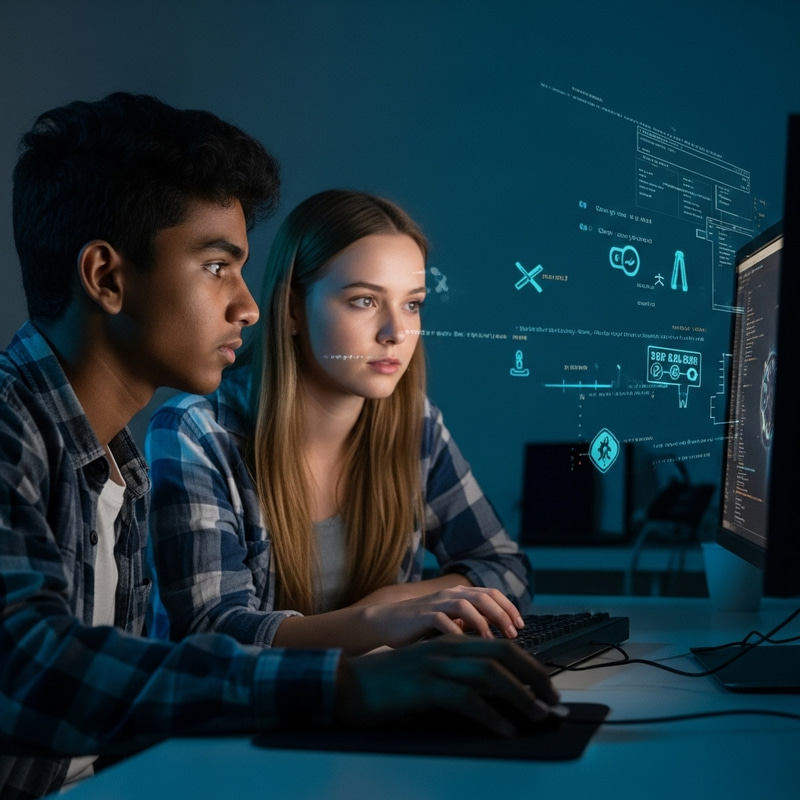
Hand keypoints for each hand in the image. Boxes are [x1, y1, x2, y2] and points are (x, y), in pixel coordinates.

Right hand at [335, 635, 559, 735]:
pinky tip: (504, 729)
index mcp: (449, 642)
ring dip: (519, 696)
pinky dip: (491, 715)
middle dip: (533, 677)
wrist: (347, 684)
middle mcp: (446, 647)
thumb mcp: (429, 674)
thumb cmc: (390, 684)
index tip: (546, 687)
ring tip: (537, 715)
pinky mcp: (423, 685)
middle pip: (501, 654)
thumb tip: (497, 697)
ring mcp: (434, 664)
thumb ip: (459, 677)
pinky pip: (465, 698)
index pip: (500, 646)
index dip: (528, 664)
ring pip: (489, 674)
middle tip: (552, 701)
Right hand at [364, 585, 524, 646]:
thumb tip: (496, 638)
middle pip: (484, 597)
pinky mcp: (420, 616)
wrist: (382, 625)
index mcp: (457, 594)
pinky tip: (466, 647)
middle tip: (514, 634)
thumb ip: (468, 625)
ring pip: (466, 604)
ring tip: (494, 641)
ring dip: (484, 622)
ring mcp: (435, 603)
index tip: (521, 626)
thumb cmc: (417, 629)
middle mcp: (448, 594)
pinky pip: (443, 619)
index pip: (491, 593)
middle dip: (502, 615)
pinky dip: (457, 632)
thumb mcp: (448, 624)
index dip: (509, 607)